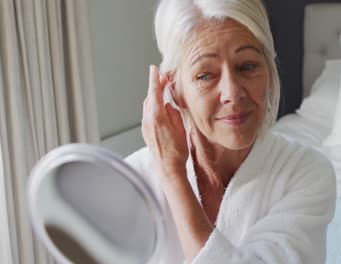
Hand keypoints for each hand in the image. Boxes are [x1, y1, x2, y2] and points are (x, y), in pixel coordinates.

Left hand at [142, 65, 187, 183]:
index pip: (154, 92)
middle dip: (156, 86)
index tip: (154, 69)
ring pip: (148, 106)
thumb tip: (169, 106)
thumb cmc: (177, 152)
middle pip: (150, 97)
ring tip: (163, 92)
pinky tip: (162, 109)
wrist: (168, 168)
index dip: (155, 79)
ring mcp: (146, 127)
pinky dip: (154, 107)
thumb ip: (173, 113)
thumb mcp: (180, 128)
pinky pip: (149, 114)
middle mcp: (148, 120)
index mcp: (157, 116)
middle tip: (164, 78)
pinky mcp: (147, 132)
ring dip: (155, 97)